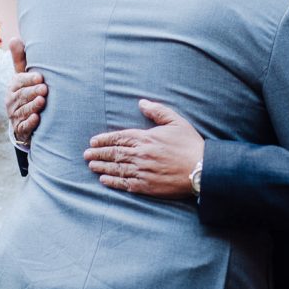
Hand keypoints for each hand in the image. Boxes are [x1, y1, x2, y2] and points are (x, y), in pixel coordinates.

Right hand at [6, 38, 45, 145]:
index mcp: (13, 87)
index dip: (29, 79)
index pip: (19, 81)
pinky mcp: (20, 129)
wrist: (24, 120)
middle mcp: (11, 101)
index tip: (40, 77)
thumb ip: (20, 60)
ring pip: (23, 110)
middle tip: (44, 89)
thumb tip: (14, 38)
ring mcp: (15, 116)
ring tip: (42, 101)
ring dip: (32, 106)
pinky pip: (23, 127)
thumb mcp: (23, 77)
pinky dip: (30, 123)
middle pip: (21, 96)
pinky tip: (36, 118)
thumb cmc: (26, 92)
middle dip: (32, 92)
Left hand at [83, 100, 203, 198]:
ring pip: (116, 168)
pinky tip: (104, 180)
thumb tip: (141, 103)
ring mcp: (142, 171)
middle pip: (114, 153)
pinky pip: (125, 183)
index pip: (119, 137)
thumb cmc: (190, 144)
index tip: (93, 141)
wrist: (202, 169)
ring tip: (91, 165)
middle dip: (98, 153)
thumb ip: (157, 111)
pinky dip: (112, 181)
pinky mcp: (146, 186)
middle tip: (86, 154)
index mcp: (146, 138)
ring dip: (102, 166)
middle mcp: (140, 154)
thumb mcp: (176, 121)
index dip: (104, 139)